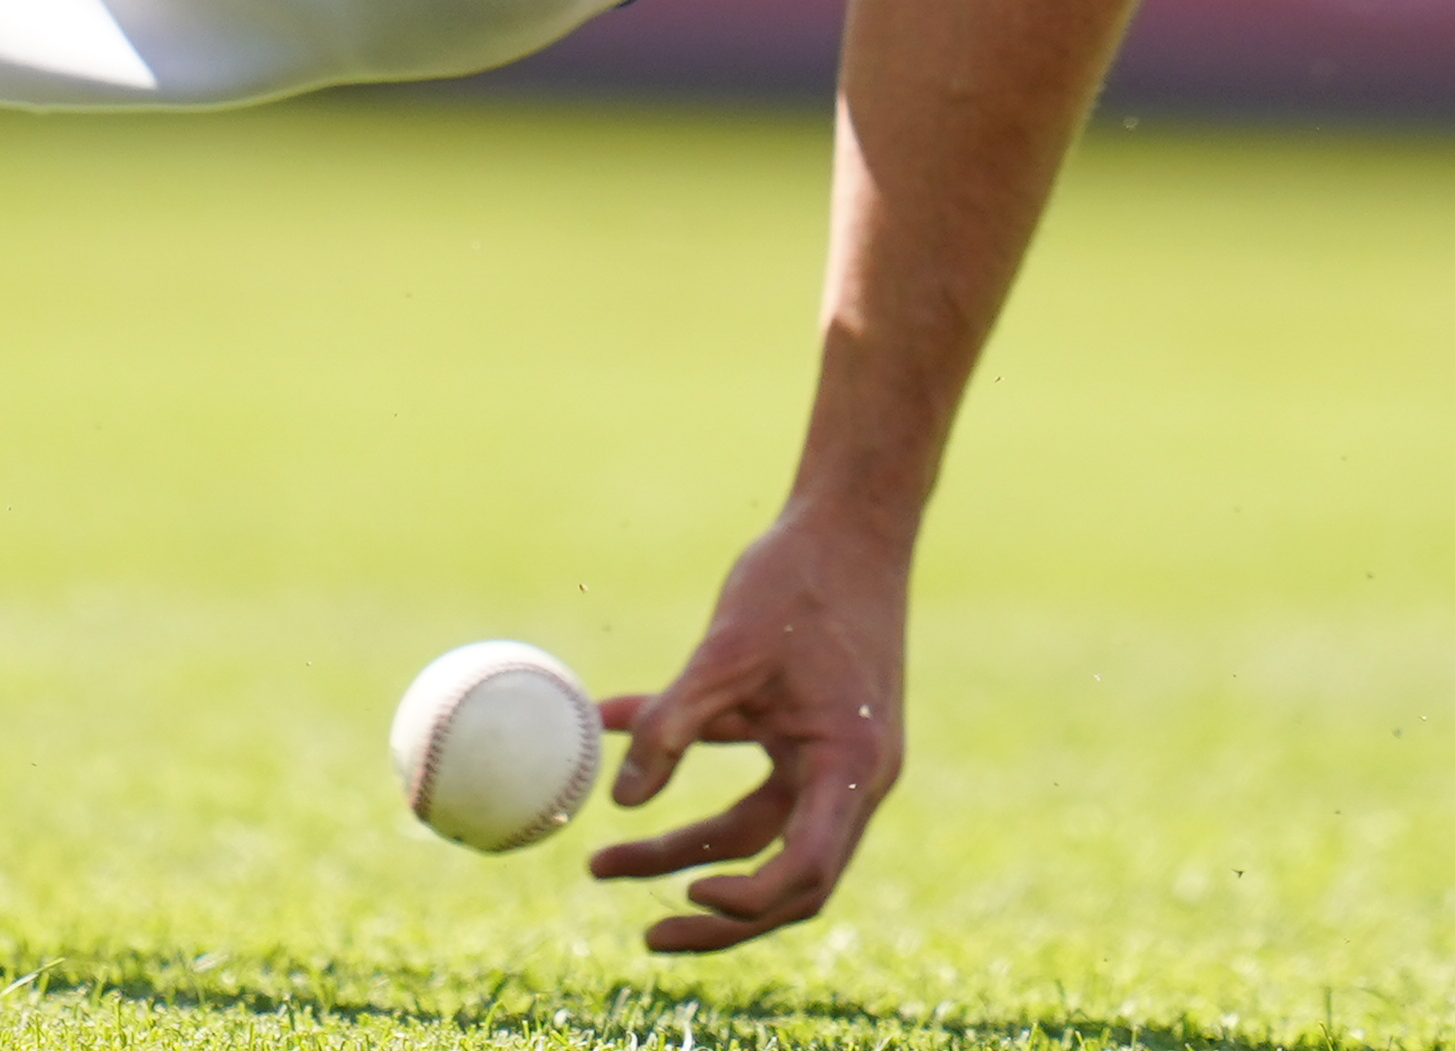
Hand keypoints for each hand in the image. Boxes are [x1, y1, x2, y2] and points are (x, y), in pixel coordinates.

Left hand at [588, 504, 908, 954]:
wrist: (850, 515)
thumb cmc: (801, 579)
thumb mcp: (726, 649)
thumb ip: (674, 722)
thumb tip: (620, 801)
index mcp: (852, 768)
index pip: (803, 871)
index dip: (744, 901)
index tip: (684, 896)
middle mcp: (852, 777)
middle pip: (782, 876)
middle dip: (711, 911)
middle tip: (643, 937)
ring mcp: (832, 756)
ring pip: (754, 829)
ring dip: (684, 847)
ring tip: (602, 859)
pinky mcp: (807, 727)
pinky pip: (743, 768)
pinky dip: (686, 759)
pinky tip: (612, 727)